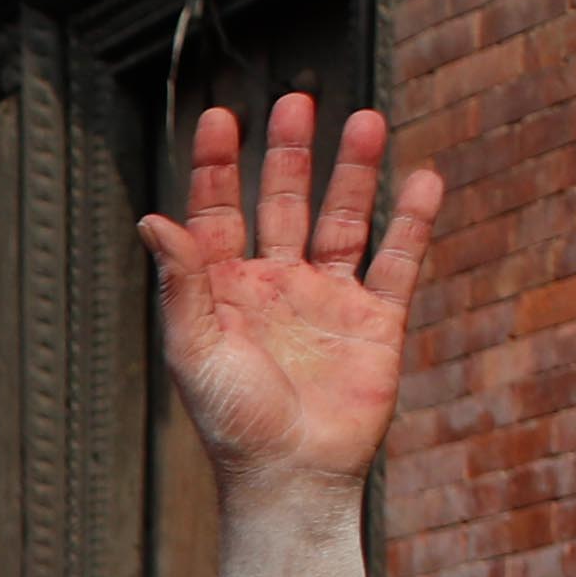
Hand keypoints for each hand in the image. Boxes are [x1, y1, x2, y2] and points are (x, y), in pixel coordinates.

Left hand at [143, 96, 438, 495]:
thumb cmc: (232, 421)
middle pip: (283, 203)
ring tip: (366, 119)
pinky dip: (412, 222)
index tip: (220, 116)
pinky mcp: (376, 321)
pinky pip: (398, 261)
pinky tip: (424, 180)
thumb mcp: (195, 348)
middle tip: (297, 98)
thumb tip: (152, 220)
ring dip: (354, 173)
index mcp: (222, 291)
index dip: (217, 166)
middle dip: (289, 153)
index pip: (218, 213)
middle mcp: (274, 286)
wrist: (291, 477)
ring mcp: (327, 300)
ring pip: (344, 221)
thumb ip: (181, 283)